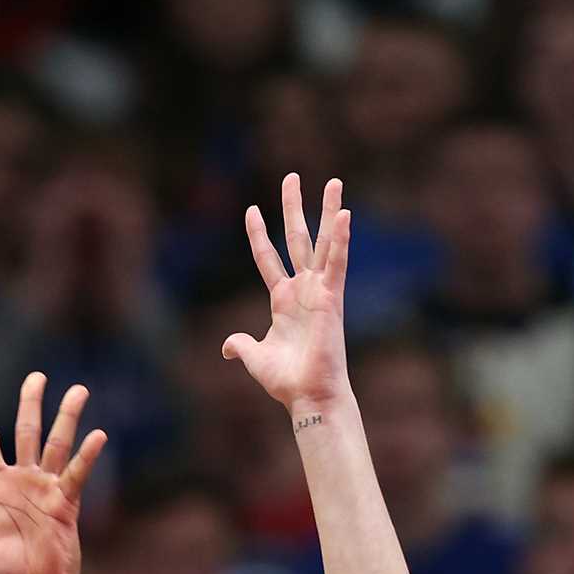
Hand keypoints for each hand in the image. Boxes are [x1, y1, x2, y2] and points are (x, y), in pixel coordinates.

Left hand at [0, 373, 105, 573]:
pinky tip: (98, 435)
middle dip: (32, 403)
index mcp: (0, 488)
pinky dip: (86, 456)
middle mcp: (25, 483)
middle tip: (38, 376)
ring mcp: (48, 491)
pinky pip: (76, 474)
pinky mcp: (67, 505)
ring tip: (79, 390)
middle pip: (29, 432)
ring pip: (58, 445)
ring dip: (68, 417)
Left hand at [221, 174, 351, 414]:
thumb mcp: (255, 358)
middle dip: (294, 208)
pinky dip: (341, 240)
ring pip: (322, 242)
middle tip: (291, 177)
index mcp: (283, 301)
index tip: (252, 210)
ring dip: (328, 212)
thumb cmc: (287, 380)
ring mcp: (319, 292)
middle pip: (296, 239)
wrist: (308, 395)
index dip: (259, 235)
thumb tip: (228, 346)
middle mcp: (302, 290)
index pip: (268, 259)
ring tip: (333, 181)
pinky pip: (337, 263)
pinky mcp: (332, 299)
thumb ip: (241, 345)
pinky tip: (345, 215)